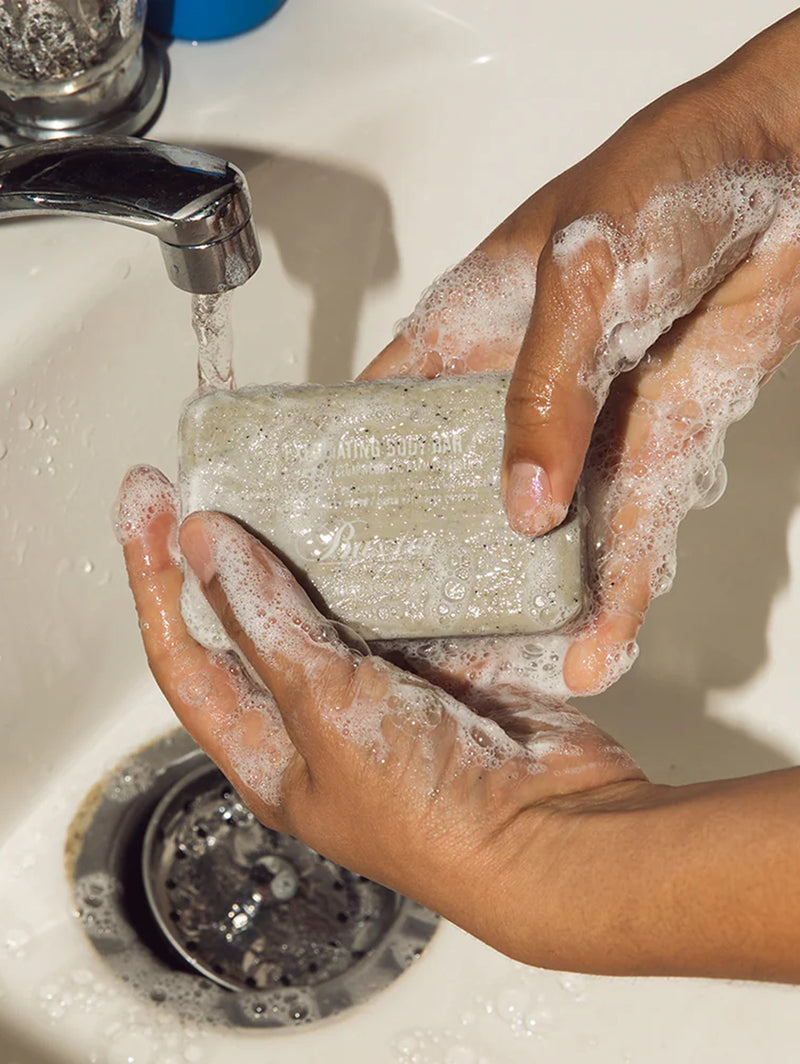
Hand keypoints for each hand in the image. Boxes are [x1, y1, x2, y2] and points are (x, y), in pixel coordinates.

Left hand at [116, 465, 642, 961]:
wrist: (554, 832)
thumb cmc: (435, 816)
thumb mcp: (328, 718)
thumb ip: (268, 629)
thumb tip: (205, 548)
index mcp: (268, 748)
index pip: (186, 655)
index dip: (157, 581)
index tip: (147, 509)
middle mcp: (316, 714)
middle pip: (254, 617)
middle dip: (231, 548)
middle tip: (219, 474)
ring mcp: (380, 681)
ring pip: (330, 594)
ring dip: (315, 541)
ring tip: (297, 478)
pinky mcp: (439, 656)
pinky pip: (401, 591)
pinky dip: (392, 552)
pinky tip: (385, 507)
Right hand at [362, 13, 799, 694]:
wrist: (792, 170)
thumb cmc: (669, 174)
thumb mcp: (580, 274)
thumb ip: (545, 389)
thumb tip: (524, 501)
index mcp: (468, 331)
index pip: (386, 418)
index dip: (353, 482)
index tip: (329, 552)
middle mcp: (519, 389)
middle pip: (462, 494)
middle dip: (443, 567)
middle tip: (415, 648)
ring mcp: (588, 425)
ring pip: (547, 530)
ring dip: (530, 601)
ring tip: (501, 673)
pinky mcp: (655, 446)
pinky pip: (630, 530)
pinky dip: (616, 590)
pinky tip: (596, 644)